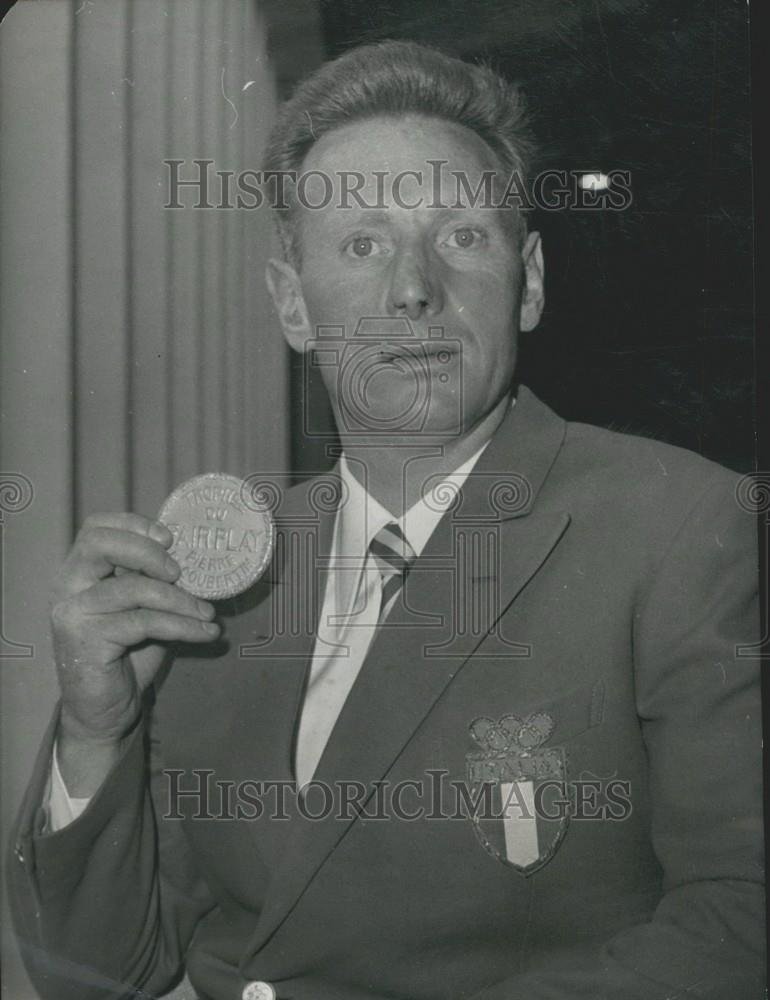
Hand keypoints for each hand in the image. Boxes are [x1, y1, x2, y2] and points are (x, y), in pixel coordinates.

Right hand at [51, 512, 218, 749]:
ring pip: (133, 588)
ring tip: (208, 614)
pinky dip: (182, 626)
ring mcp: (73, 613)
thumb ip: (151, 581)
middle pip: (101, 544)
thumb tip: (193, 558)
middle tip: (181, 573)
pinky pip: (144, 622)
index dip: (134, 525)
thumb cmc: (126, 655)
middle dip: (148, 553)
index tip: (170, 539)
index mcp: (78, 572)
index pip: (96, 528)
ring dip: (181, 600)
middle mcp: (67, 587)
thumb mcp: (141, 608)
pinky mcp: (86, 641)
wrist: (104, 711)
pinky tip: (205, 633)